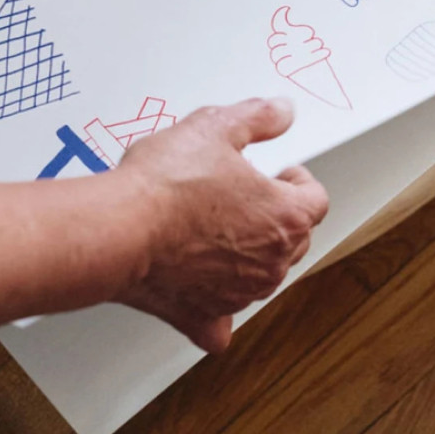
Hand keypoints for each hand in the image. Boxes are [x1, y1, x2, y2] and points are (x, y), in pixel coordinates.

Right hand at [111, 97, 327, 352]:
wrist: (118, 229)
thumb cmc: (165, 185)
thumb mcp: (215, 127)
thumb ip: (258, 117)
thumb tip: (281, 112)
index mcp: (285, 217)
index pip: (316, 200)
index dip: (299, 182)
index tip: (282, 174)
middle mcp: (270, 262)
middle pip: (294, 240)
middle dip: (277, 216)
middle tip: (247, 196)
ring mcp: (239, 294)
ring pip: (261, 275)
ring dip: (249, 254)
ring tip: (218, 226)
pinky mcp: (203, 315)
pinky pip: (220, 321)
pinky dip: (215, 310)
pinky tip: (205, 293)